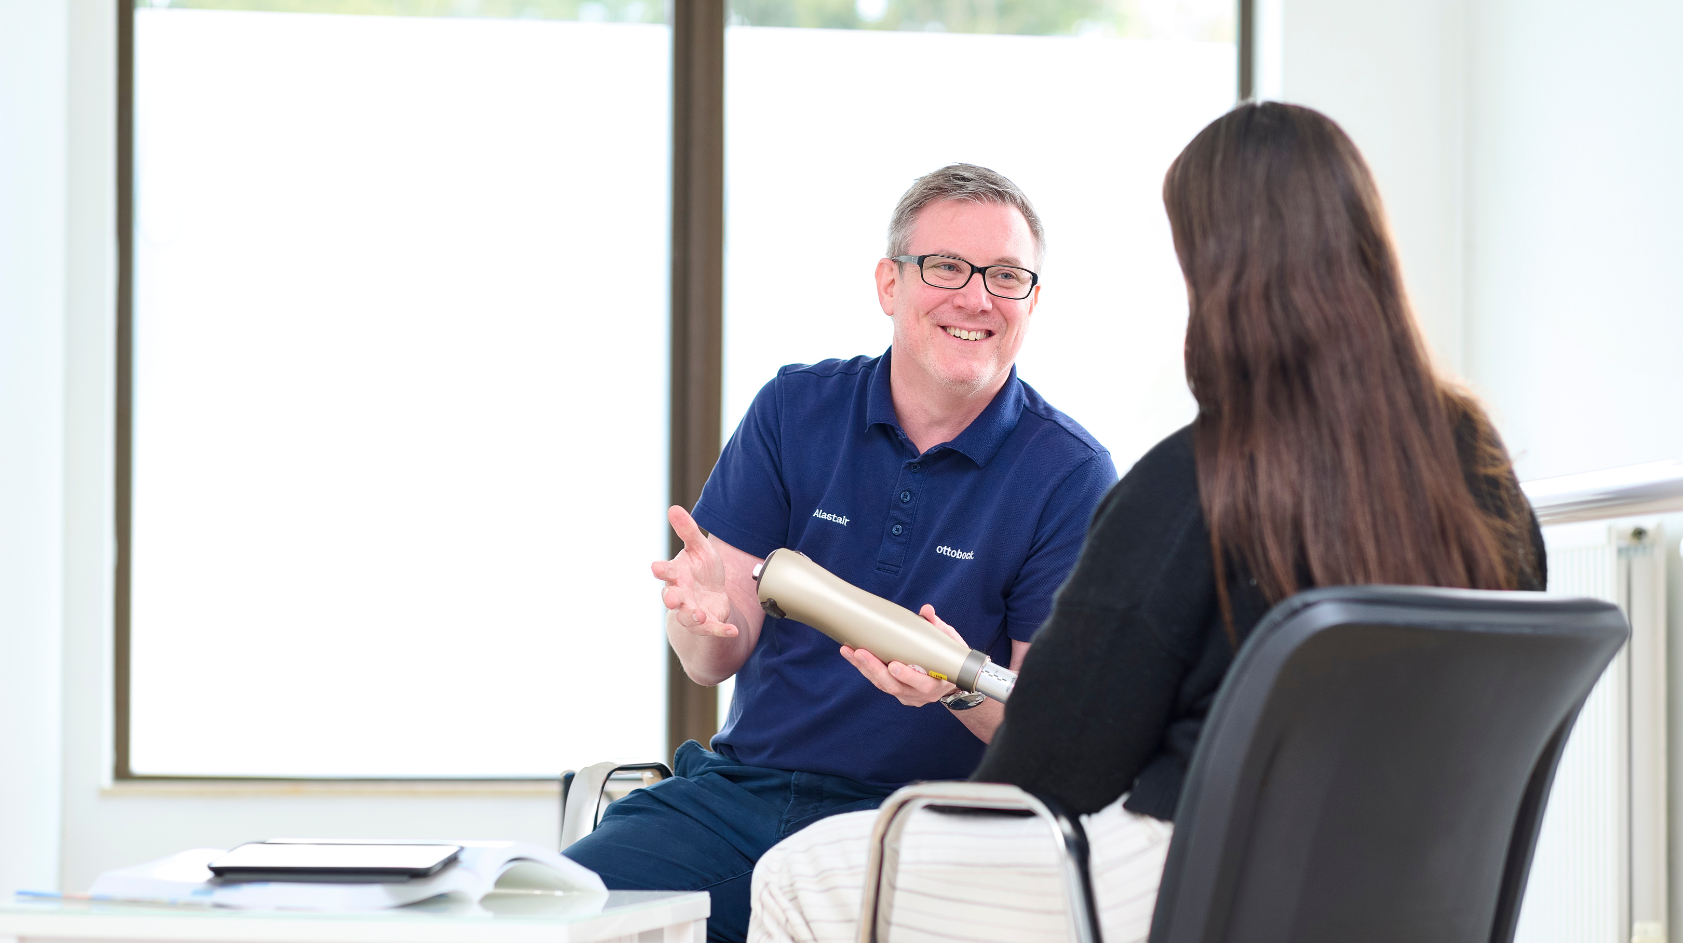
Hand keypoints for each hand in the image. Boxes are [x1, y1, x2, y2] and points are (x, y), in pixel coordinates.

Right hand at [650, 506, 738, 638]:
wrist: (710, 595)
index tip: (656, 567)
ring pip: (687, 617)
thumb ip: (687, 530)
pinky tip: (732, 631)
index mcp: (676, 574)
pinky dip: (721, 631)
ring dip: (693, 617)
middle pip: (672, 599)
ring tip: (699, 615)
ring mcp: (691, 610)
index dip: (661, 569)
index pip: (665, 571)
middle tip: (672, 599)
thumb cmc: (701, 569)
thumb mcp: (699, 548)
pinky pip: (712, 629)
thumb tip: (673, 508)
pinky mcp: (707, 623)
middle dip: (672, 599)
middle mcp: (680, 595)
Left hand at [842, 604, 962, 707]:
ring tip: (849, 651)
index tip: (894, 665)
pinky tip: (852, 655)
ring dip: (864, 668)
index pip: (923, 684)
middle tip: (861, 653)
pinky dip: (865, 669)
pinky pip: (878, 683)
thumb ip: (937, 627)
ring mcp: (908, 696)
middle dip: (876, 669)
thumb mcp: (950, 643)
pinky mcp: (897, 693)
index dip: (908, 676)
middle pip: (895, 687)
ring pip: (883, 685)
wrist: (952, 681)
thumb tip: (926, 610)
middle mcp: (921, 694)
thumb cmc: (950, 658)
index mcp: (939, 683)